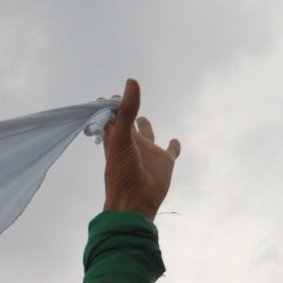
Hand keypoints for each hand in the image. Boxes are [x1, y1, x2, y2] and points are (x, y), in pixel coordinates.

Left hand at [103, 78, 179, 218]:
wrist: (135, 201)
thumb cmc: (121, 171)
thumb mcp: (121, 138)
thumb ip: (126, 111)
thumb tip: (131, 82)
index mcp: (117, 137)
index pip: (111, 117)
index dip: (109, 106)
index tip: (108, 97)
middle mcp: (132, 143)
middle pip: (127, 123)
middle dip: (124, 112)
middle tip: (121, 100)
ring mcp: (148, 152)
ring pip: (148, 135)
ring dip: (145, 126)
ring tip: (142, 117)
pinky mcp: (164, 162)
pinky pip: (171, 151)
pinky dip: (174, 146)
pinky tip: (174, 141)